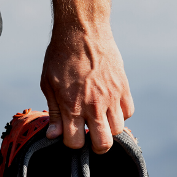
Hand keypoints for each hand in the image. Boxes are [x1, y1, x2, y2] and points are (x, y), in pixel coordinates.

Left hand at [40, 24, 133, 153]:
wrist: (82, 30)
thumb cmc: (61, 56)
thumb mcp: (48, 84)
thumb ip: (54, 112)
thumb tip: (54, 136)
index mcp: (71, 106)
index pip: (76, 143)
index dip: (72, 142)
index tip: (71, 134)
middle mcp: (93, 105)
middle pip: (103, 144)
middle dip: (96, 146)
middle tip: (91, 137)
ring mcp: (111, 97)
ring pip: (119, 131)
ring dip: (109, 129)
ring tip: (101, 120)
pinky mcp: (123, 87)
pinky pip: (128, 112)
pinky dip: (121, 114)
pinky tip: (110, 107)